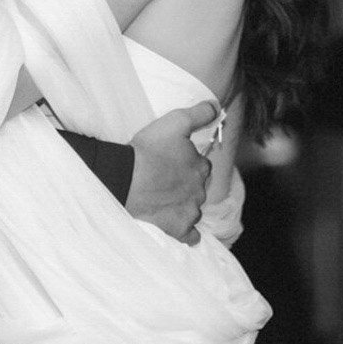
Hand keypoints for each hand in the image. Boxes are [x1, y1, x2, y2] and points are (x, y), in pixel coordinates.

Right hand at [125, 100, 217, 244]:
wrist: (125, 179)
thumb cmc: (148, 150)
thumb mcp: (175, 122)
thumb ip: (200, 113)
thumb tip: (218, 107)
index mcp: (200, 167)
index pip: (201, 164)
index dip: (188, 161)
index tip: (172, 160)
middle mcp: (200, 191)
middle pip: (198, 187)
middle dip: (187, 184)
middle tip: (166, 179)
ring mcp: (190, 212)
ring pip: (194, 209)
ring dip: (185, 205)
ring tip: (165, 199)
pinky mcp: (178, 229)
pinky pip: (190, 236)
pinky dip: (187, 232)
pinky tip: (176, 224)